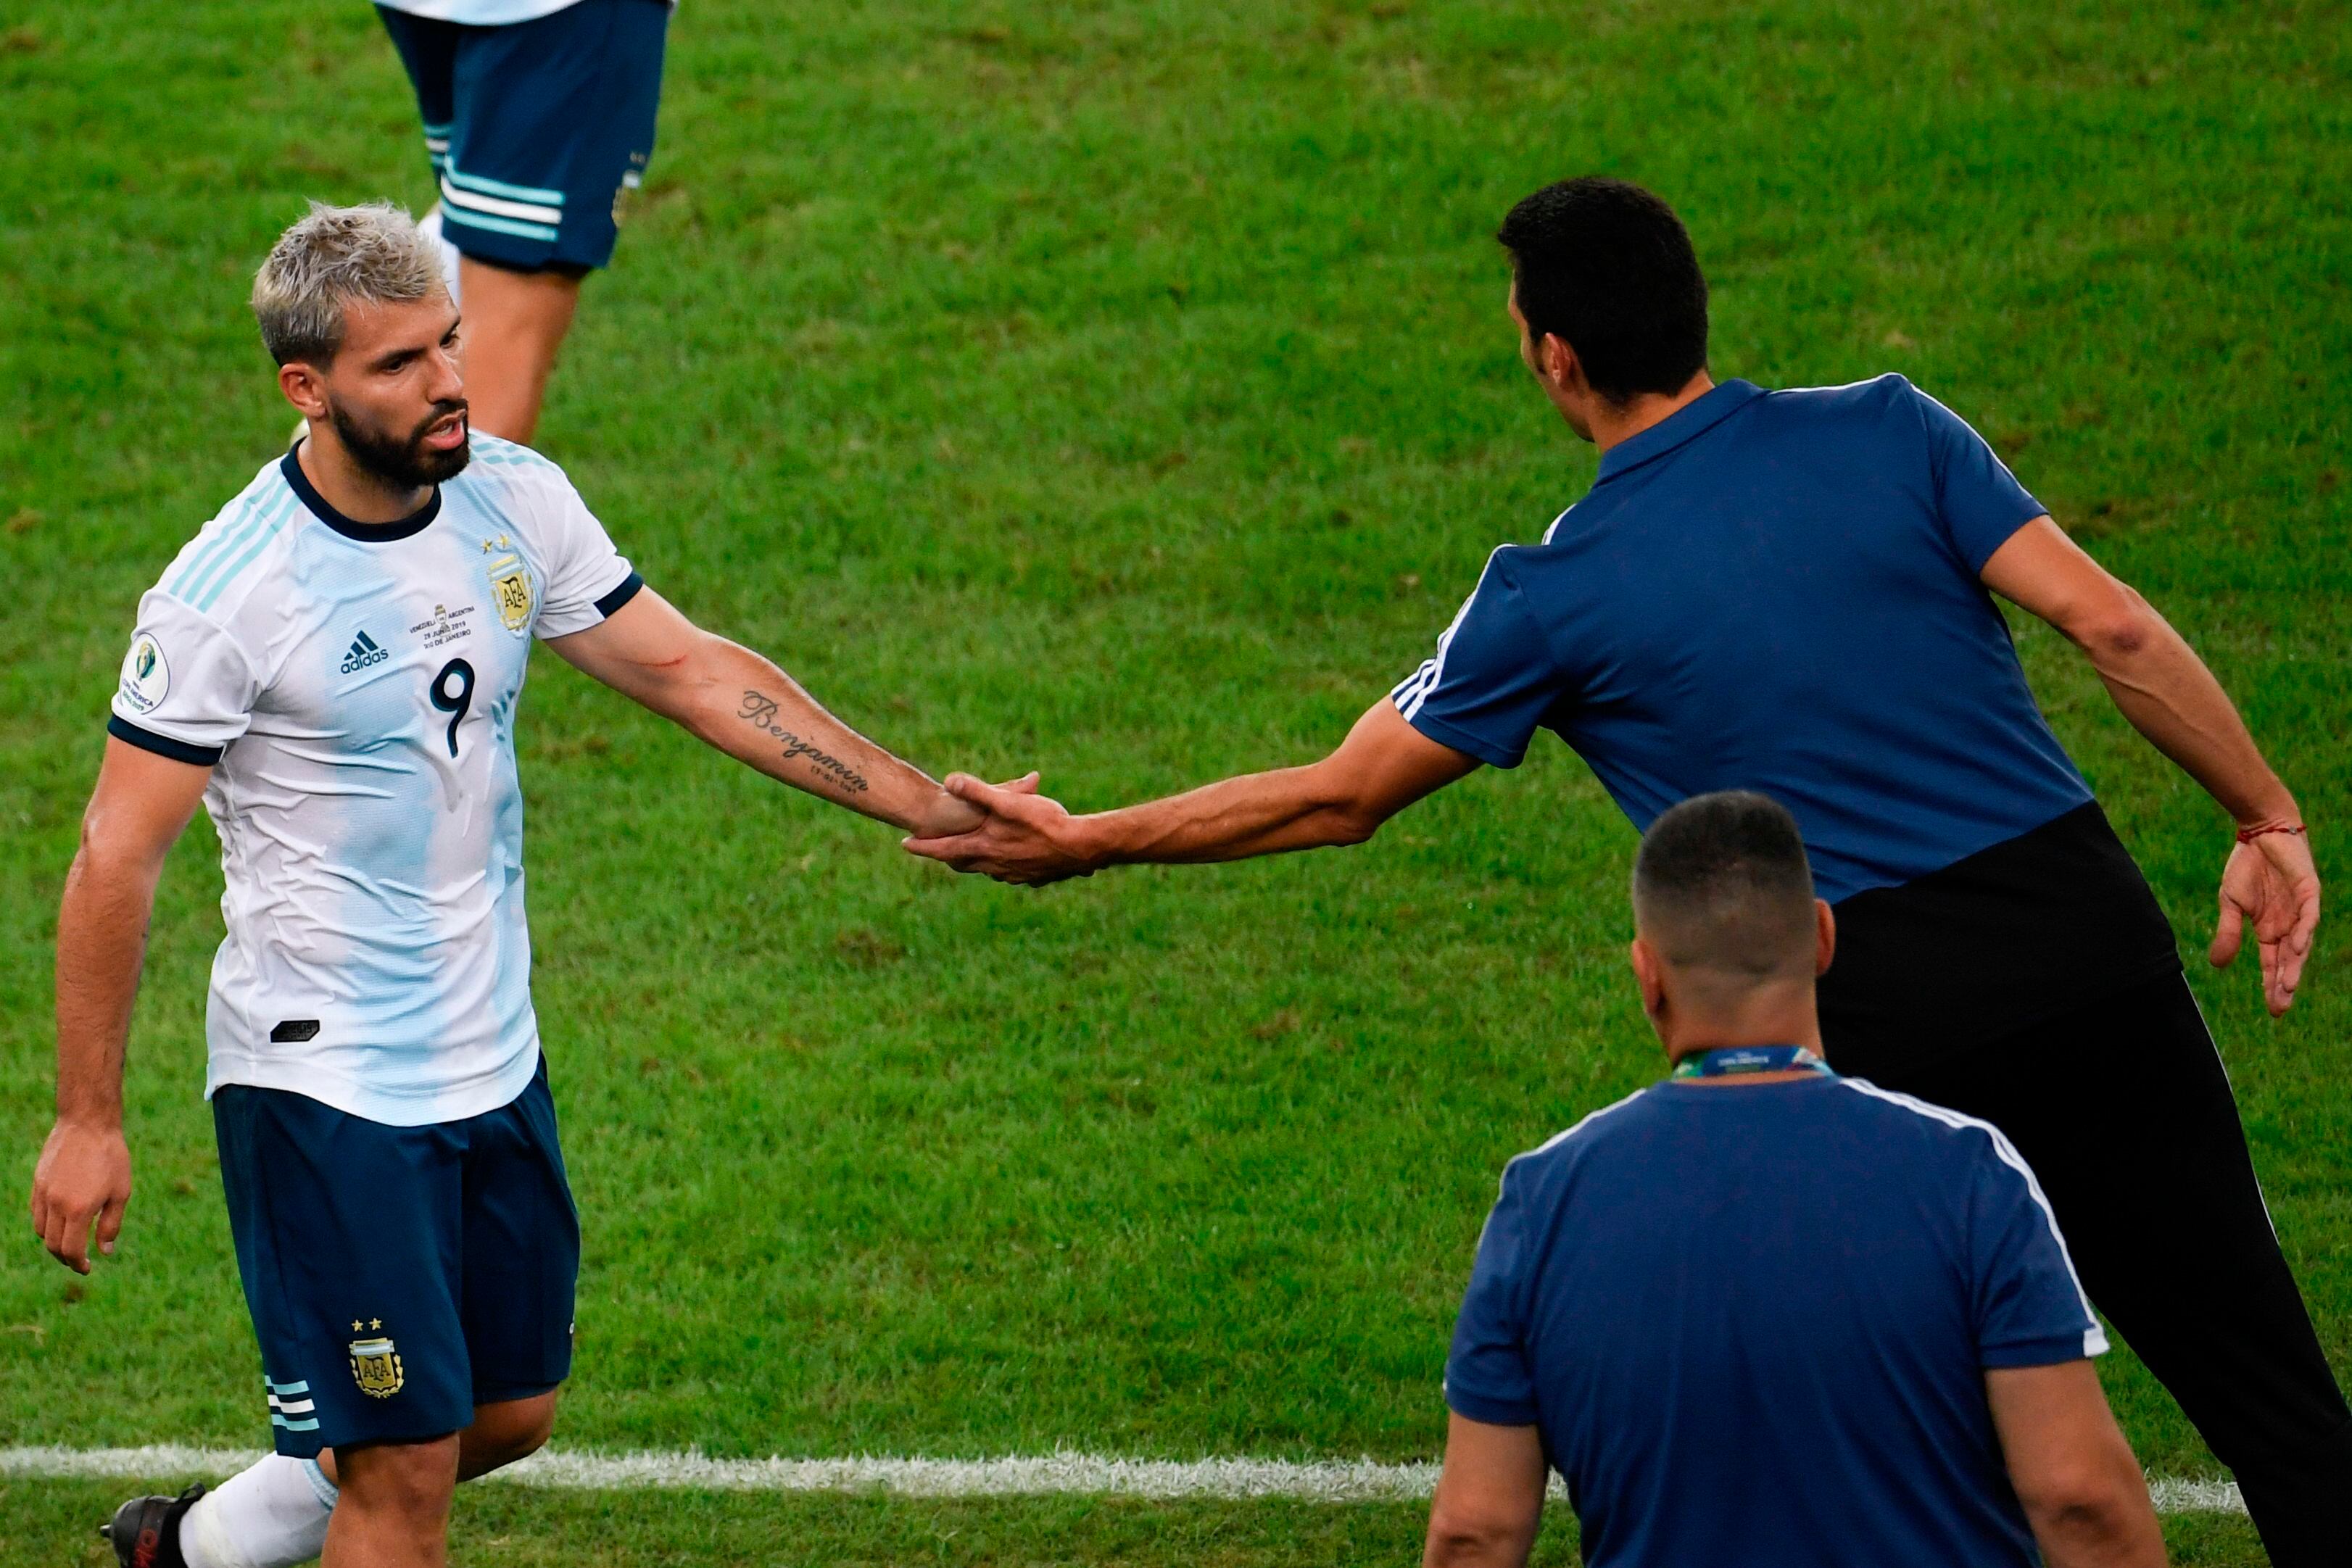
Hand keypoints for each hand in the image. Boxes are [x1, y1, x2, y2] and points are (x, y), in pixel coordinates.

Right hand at [29, 1118, 131, 1274]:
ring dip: (53, 1243)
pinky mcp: (37, 1183)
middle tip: (79, 1261)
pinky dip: (46, 1225)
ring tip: (70, 1244)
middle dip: (65, 1258)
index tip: (87, 1268)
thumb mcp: (121, 1192)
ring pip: (41, 1230)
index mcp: (79, 1209)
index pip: (70, 1249)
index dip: (77, 1263)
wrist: (88, 1124)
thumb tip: (104, 1251)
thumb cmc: (111, 1157)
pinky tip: (61, 1222)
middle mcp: (56, 1204)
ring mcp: (43, 1193)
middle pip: (52, 1244)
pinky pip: (36, 1213)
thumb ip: (110, 1224)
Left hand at [903, 773, 1097, 884]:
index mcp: (984, 847)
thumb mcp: (1009, 802)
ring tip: (970, 853)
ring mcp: (1013, 875)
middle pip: (961, 863)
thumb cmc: (1045, 822)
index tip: (903, 844)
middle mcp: (994, 866)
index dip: (922, 847)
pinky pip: (1008, 873)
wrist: (1080, 848)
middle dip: (946, 855)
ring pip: (985, 869)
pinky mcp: (1032, 878)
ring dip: (973, 861)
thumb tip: (949, 780)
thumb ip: (978, 792)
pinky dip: (1000, 865)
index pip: (943, 849)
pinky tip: (1009, 860)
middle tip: (934, 850)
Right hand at [2211, 828, 2320, 1015]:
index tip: (2273, 1011)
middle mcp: (2288, 924)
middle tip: (2280, 1007)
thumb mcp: (2230, 903)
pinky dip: (2304, 930)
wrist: (2259, 832)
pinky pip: (2310, 914)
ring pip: (2301, 943)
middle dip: (2284, 984)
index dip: (2272, 986)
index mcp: (2270, 929)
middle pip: (2289, 961)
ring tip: (2287, 985)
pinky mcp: (2309, 890)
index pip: (2273, 964)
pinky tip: (2297, 946)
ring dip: (2295, 964)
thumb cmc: (2247, 867)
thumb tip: (2216, 966)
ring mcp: (2301, 909)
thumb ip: (2228, 933)